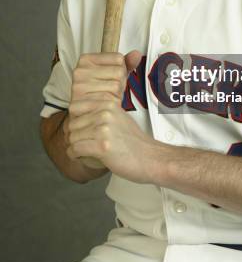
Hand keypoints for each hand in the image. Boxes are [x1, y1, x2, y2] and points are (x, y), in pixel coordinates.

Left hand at [66, 50, 141, 169]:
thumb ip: (99, 112)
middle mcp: (105, 113)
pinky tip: (81, 156)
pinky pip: (75, 149)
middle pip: (71, 124)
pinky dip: (75, 155)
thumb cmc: (133, 142)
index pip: (75, 106)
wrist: (150, 158)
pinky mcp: (102, 146)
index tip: (79, 129)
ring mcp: (104, 129)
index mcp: (108, 103)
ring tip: (83, 151)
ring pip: (72, 137)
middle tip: (81, 144)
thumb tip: (74, 114)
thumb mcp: (118, 117)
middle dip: (73, 136)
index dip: (73, 119)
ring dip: (74, 147)